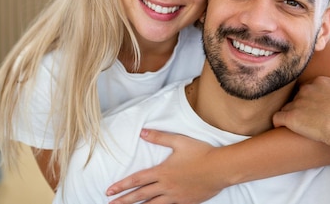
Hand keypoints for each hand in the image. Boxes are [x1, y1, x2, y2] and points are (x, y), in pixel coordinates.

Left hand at [106, 129, 221, 203]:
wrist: (220, 168)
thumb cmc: (201, 153)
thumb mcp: (180, 141)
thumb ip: (160, 137)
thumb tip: (142, 132)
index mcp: (162, 172)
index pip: (137, 180)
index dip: (122, 185)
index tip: (109, 190)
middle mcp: (166, 186)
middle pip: (140, 196)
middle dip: (124, 201)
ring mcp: (175, 197)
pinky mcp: (184, 202)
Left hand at [273, 53, 329, 148]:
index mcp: (321, 81)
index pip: (311, 87)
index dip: (315, 99)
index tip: (320, 109)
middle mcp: (307, 89)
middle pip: (298, 96)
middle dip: (302, 106)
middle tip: (310, 119)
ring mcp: (298, 102)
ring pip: (288, 107)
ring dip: (292, 115)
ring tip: (301, 126)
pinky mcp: (291, 117)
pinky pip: (277, 118)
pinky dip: (280, 123)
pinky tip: (286, 128)